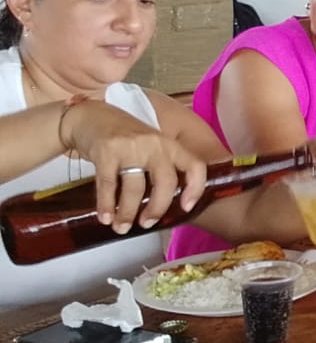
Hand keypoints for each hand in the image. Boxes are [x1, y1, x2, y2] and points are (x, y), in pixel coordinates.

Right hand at [65, 101, 207, 232]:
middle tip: (147, 224)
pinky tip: (105, 217)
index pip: (195, 165)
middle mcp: (155, 144)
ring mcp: (130, 147)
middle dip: (157, 208)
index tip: (186, 208)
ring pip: (135, 187)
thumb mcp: (152, 146)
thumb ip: (162, 167)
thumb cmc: (126, 138)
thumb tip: (168, 205)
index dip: (196, 188)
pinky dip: (106, 205)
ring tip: (121, 226)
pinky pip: (108, 185)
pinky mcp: (106, 151)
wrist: (92, 116)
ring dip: (127, 212)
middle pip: (166, 181)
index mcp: (170, 144)